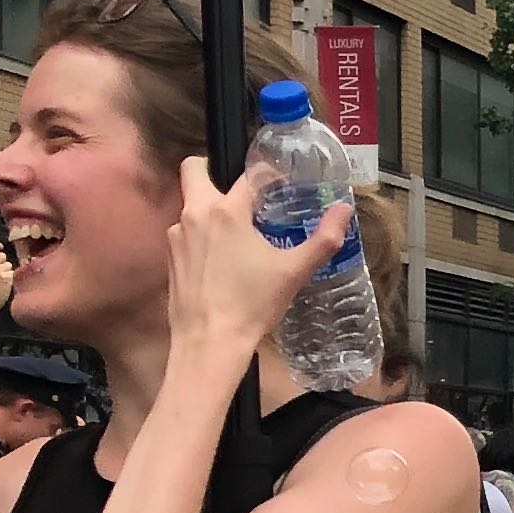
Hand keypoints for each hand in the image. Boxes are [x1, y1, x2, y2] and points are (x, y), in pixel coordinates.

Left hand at [164, 157, 342, 375]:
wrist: (209, 343)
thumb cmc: (252, 305)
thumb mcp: (294, 271)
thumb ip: (323, 238)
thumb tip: (344, 209)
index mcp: (226, 210)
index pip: (249, 175)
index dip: (268, 175)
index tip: (281, 185)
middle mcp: (194, 214)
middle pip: (194, 169)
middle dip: (214, 170)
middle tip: (241, 193)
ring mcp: (176, 235)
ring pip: (191, 205)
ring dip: (211, 210)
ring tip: (238, 234)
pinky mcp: (169, 257)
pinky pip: (186, 233)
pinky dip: (202, 236)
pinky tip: (221, 261)